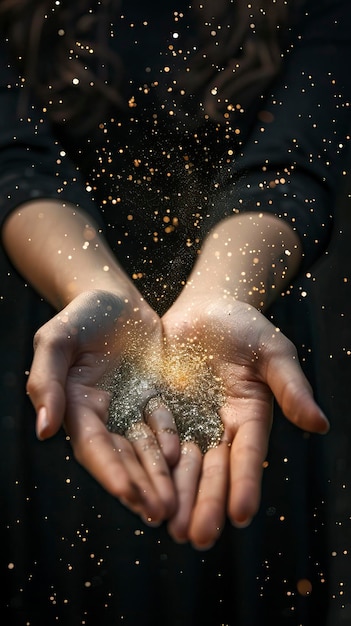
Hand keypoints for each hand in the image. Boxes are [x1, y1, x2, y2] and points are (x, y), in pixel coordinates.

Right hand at [27, 290, 179, 523]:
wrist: (118, 301)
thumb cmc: (82, 315)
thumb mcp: (57, 338)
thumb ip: (47, 380)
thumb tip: (43, 430)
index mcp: (77, 408)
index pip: (94, 447)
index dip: (110, 471)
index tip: (128, 494)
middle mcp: (105, 419)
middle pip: (124, 458)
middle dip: (141, 486)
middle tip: (161, 512)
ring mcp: (132, 413)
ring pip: (148, 451)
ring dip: (162, 478)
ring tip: (179, 504)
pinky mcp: (157, 403)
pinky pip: (169, 429)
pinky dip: (178, 448)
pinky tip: (194, 466)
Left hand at [162, 297, 328, 547]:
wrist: (203, 309)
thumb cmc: (243, 326)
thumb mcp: (271, 351)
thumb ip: (290, 386)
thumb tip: (320, 425)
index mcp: (249, 417)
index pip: (247, 454)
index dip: (245, 483)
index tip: (241, 514)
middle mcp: (218, 428)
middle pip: (213, 471)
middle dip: (206, 503)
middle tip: (197, 537)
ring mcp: (188, 423)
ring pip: (183, 467)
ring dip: (178, 498)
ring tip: (170, 528)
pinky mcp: (158, 414)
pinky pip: (152, 443)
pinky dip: (149, 468)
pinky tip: (141, 493)